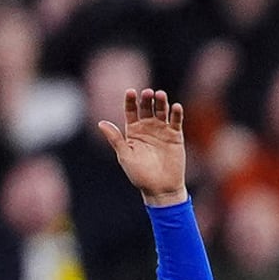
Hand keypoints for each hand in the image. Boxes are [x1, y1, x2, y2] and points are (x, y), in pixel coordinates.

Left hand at [96, 86, 187, 202]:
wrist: (160, 188)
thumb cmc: (140, 174)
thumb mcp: (125, 155)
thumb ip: (115, 138)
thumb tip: (101, 123)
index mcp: (133, 131)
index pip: (131, 111)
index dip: (130, 101)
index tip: (130, 91)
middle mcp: (147, 128)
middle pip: (147, 108)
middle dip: (147, 99)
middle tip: (148, 92)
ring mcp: (162, 131)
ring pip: (162, 112)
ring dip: (162, 102)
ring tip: (161, 95)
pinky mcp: (176, 136)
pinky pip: (176, 122)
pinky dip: (176, 114)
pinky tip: (175, 107)